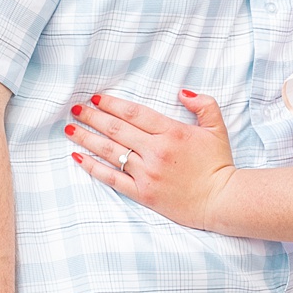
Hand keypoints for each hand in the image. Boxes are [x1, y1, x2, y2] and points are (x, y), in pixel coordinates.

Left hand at [68, 89, 236, 229]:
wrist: (222, 200)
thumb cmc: (219, 164)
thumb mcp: (217, 128)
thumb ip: (203, 104)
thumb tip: (182, 92)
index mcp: (172, 132)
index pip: (134, 113)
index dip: (112, 104)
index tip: (96, 98)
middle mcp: (156, 151)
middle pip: (117, 129)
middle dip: (93, 117)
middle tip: (75, 109)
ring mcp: (148, 173)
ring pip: (111, 151)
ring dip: (87, 138)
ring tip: (70, 129)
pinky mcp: (143, 193)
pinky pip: (113, 178)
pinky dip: (94, 167)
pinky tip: (79, 158)